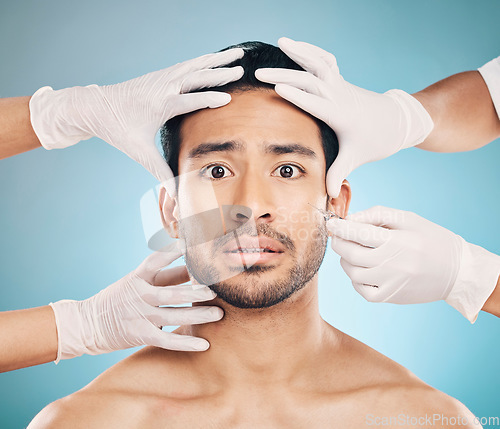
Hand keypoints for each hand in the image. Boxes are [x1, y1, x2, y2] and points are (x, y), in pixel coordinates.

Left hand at [29, 48, 243, 181]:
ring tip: (236, 54)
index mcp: (160, 103)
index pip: (191, 99)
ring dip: (216, 60)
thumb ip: (159, 171)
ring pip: (194, 65)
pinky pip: (187, 65)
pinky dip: (203, 60)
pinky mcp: (160, 75)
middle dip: (220, 73)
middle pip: (197, 76)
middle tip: (241, 70)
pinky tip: (213, 59)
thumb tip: (175, 194)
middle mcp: (163, 86)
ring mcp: (162, 77)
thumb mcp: (138, 152)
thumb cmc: (116, 129)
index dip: (210, 99)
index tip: (230, 99)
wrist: (94, 106)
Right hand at [49, 242, 221, 361]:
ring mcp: (140, 315)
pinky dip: (186, 342)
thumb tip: (194, 268)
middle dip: (194, 291)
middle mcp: (139, 295)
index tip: (190, 245)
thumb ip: (164, 277)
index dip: (172, 253)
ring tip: (218, 314)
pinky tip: (204, 345)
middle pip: (171, 292)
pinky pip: (167, 339)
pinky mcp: (141, 334)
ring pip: (173, 315)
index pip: (155, 261)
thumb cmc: (119, 298)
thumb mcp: (136, 281)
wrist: (87, 324)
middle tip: (215, 290)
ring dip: (198, 314)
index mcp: (137, 277)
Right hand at [255, 37, 433, 197]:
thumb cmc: (376, 140)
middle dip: (284, 74)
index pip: (316, 101)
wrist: (399, 122)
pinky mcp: (341, 80)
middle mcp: (339, 95)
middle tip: (260, 73)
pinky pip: (325, 60)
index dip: (297, 95)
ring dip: (300, 52)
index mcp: (340, 114)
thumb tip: (329, 196)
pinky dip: (311, 51)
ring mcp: (341, 84)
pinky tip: (296, 46)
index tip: (277, 88)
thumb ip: (339, 173)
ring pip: (319, 62)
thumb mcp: (356, 157)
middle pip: (311, 79)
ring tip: (281, 41)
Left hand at [327, 205, 499, 321]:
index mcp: (397, 241)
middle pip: (350, 253)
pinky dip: (355, 279)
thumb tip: (349, 220)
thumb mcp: (407, 219)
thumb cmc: (429, 238)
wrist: (456, 271)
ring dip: (345, 260)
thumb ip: (376, 215)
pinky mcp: (390, 297)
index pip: (358, 233)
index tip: (330, 223)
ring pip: (352, 272)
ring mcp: (390, 283)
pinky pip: (361, 289)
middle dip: (338, 242)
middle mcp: (392, 264)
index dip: (339, 228)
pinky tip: (362, 269)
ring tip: (353, 252)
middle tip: (338, 236)